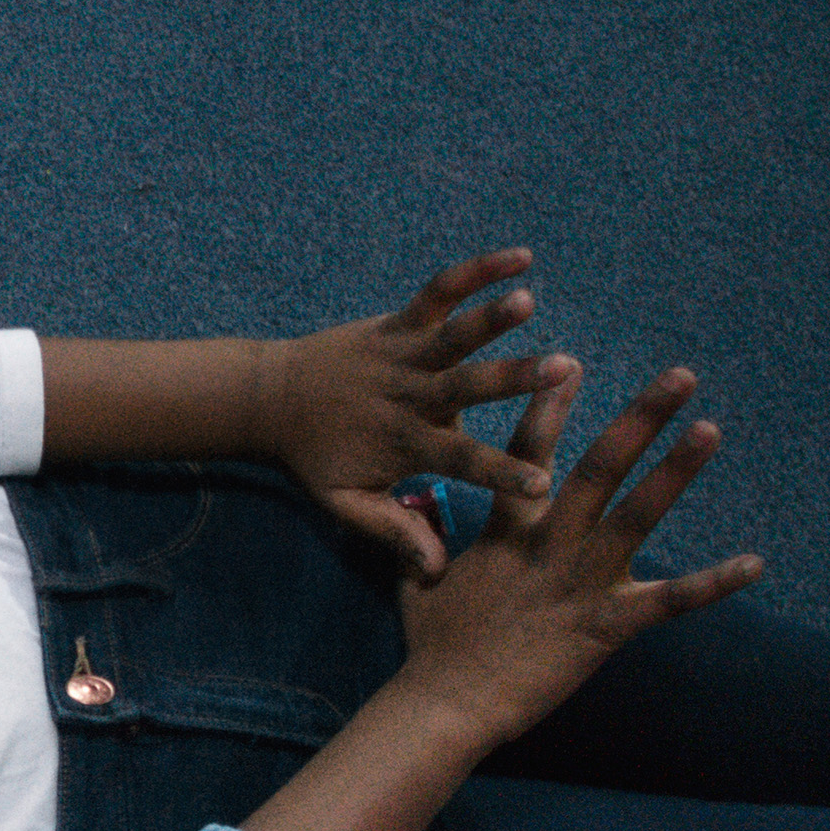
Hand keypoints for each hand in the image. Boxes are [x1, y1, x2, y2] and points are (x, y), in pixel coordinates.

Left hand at [252, 247, 574, 577]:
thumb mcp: (346, 503)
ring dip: (488, 319)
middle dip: (512, 380)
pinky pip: (436, 295)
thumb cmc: (316, 457)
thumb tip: (434, 573)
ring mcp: (400, 356)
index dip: (497, 474)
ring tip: (527, 299)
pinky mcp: (394, 324)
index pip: (458, 463)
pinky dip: (474, 274)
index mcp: (404, 444)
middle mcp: (406, 398)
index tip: (543, 484)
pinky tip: (519, 257)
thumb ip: (392, 531)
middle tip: (563, 367)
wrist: (267, 401)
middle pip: (464, 390)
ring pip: (449, 337)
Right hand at [391, 361, 762, 748]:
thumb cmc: (432, 647)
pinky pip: (669, 602)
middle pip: (598, 468)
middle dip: (640, 419)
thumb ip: (423, 545)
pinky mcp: (603, 625)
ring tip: (708, 428)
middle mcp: (547, 545)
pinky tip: (754, 563)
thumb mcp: (419, 583)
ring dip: (674, 472)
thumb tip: (412, 526)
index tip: (571, 366)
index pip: (528, 456)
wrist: (444, 703)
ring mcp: (578, 582)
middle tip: (679, 376)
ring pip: (634, 515)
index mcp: (506, 532)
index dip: (550, 408)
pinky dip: (712, 583)